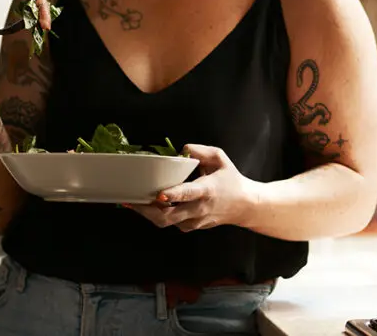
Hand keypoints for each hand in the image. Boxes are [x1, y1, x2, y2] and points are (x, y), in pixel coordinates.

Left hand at [126, 145, 260, 231]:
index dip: (172, 195)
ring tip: (132, 202)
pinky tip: (148, 206)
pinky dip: (158, 215)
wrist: (245, 206)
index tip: (159, 194)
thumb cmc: (231, 181)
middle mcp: (199, 209)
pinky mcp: (191, 227)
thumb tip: (182, 149)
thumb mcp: (220, 158)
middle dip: (147, 210)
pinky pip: (171, 223)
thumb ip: (201, 151)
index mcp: (206, 190)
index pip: (188, 194)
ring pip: (167, 223)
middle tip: (131, 200)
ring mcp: (195, 221)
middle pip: (169, 216)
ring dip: (148, 213)